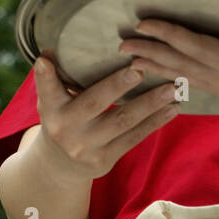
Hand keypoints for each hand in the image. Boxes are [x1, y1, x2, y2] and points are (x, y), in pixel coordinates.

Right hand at [31, 54, 179, 181]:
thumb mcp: (50, 100)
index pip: (47, 89)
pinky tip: (172, 109)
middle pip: (94, 103)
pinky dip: (154, 122)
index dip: (46, 76)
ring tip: (172, 88)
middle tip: (141, 69)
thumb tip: (49, 52)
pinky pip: (134, 138)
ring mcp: (87, 147)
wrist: (59, 166)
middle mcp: (66, 129)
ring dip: (150, 103)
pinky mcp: (105, 159)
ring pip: (122, 121)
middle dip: (117, 86)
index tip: (46, 60)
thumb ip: (51, 79)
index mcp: (51, 109)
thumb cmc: (61, 118)